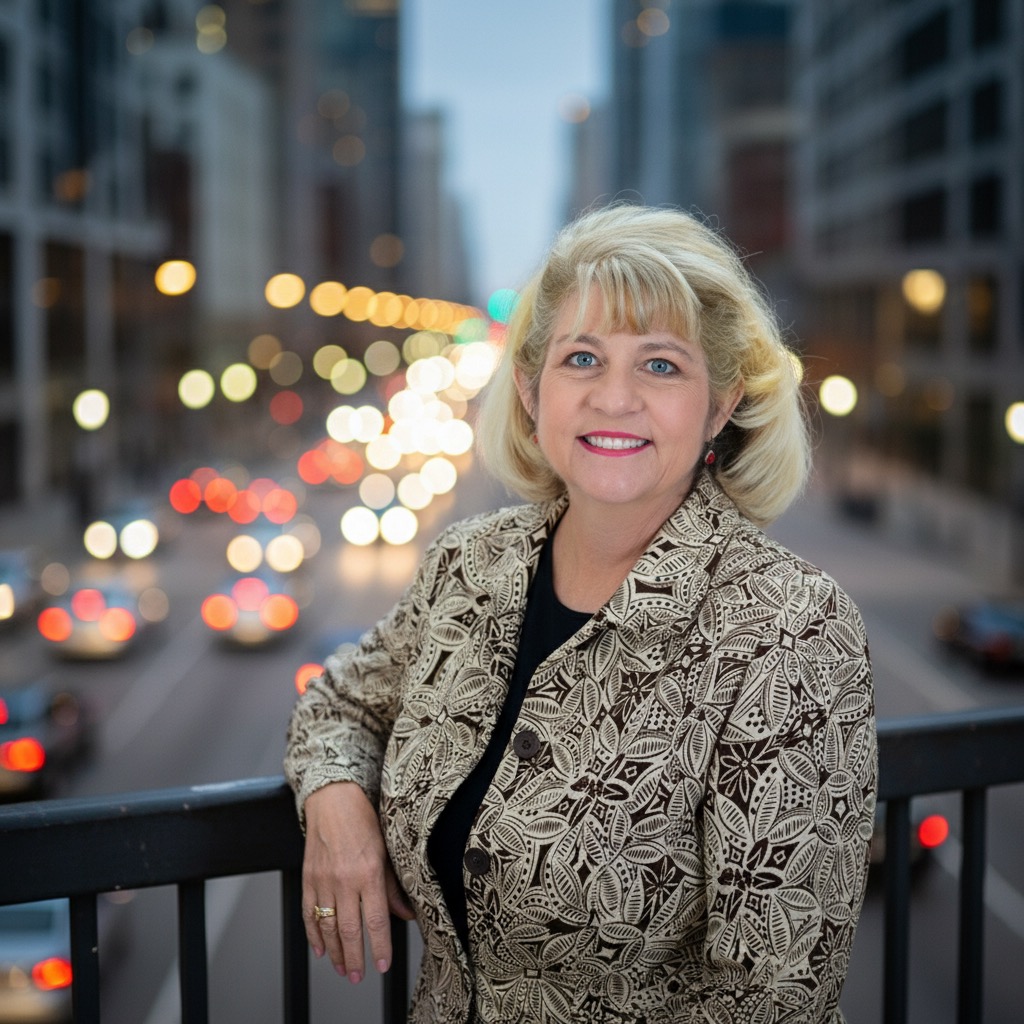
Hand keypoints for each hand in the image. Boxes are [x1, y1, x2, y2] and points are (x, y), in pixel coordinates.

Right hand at [301, 781, 414, 982]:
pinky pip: (308, 914)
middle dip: (355, 958)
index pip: (376, 920)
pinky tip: (320, 949)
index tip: (382, 965)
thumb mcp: (387, 851)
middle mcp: (345, 880)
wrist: (333, 800)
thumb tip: (407, 913)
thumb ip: (394, 886)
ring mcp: (323, 881)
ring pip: (328, 927)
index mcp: (368, 872)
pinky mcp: (308, 879)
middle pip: (350, 930)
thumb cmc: (363, 821)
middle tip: (358, 977)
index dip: (380, 947)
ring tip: (342, 968)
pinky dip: (313, 935)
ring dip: (335, 952)